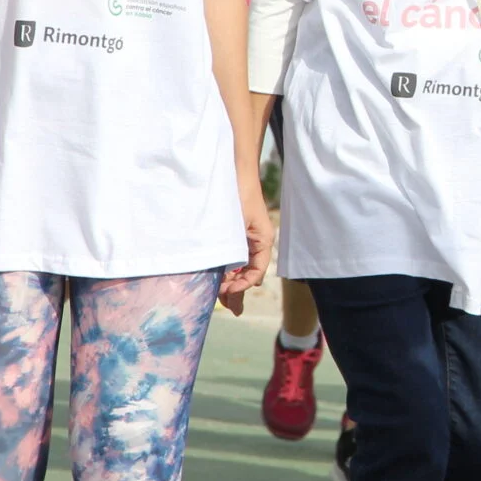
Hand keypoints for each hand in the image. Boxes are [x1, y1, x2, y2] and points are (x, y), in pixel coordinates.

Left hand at [218, 177, 271, 313]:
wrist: (233, 172)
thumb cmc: (238, 195)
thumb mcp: (241, 226)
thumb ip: (242, 252)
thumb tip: (249, 281)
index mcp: (262, 241)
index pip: (256, 272)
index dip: (244, 285)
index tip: (228, 291)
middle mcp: (254, 244)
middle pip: (247, 274)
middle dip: (237, 290)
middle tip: (229, 308)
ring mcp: (243, 240)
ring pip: (238, 268)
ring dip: (230, 282)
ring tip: (222, 298)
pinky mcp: (232, 236)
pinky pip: (231, 259)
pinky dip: (225, 270)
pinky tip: (218, 280)